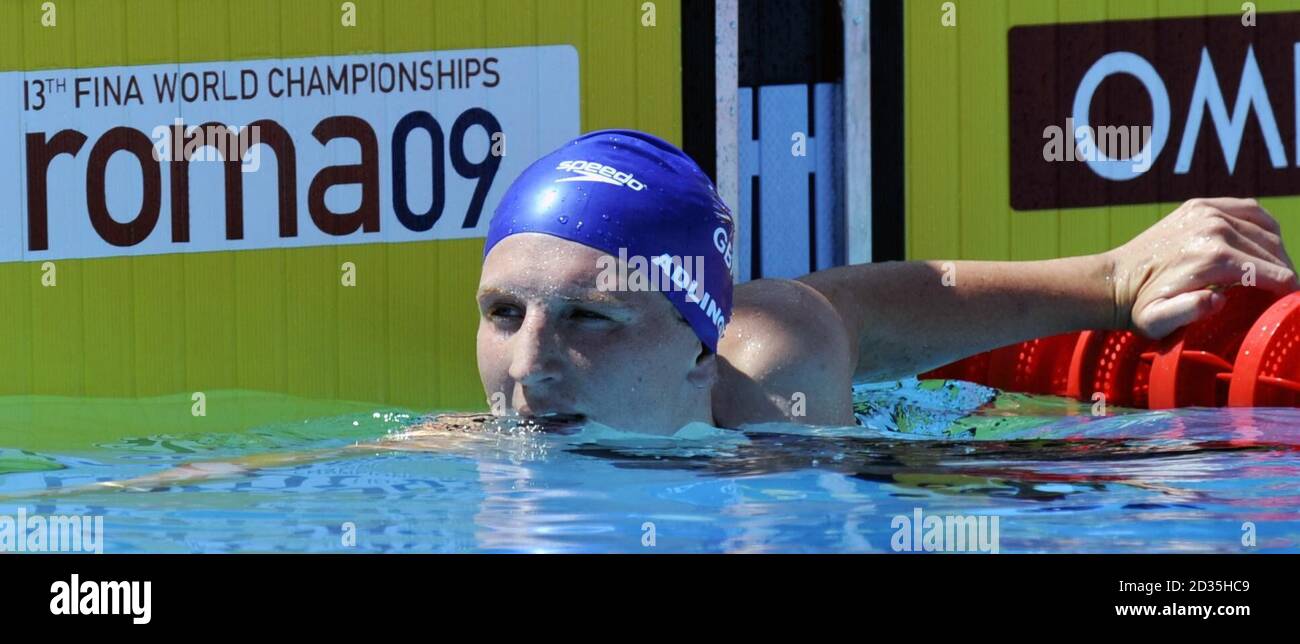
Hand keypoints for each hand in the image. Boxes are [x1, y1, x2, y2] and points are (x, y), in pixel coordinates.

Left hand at [1104, 197, 1297, 339]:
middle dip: (1285, 273)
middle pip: (1273, 251)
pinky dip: (1263, 225)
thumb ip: (1188, 312)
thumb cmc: (1139, 307)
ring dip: (1277, 251)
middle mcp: (1215, 228)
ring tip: (1276, 272)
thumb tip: (1219, 299)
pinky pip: (1249, 209)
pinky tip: (1264, 243)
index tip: (1293, 304)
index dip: (1289, 291)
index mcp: (1213, 258)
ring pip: (1266, 229)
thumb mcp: (1157, 321)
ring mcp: (1208, 212)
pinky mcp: (1201, 205)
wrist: (1115, 280)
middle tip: (1285, 292)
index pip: (1272, 273)